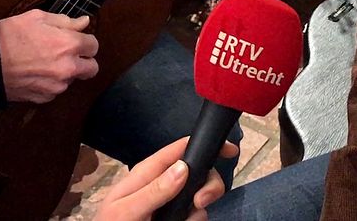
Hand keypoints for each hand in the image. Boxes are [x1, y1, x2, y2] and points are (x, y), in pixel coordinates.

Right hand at [0, 10, 98, 102]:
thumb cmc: (10, 35)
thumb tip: (84, 22)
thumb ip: (65, 21)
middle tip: (68, 54)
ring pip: (72, 80)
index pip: (94, 45)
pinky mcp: (44, 97)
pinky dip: (51, 83)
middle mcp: (68, 68)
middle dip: (84, 60)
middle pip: (92, 68)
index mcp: (68, 45)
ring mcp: (56, 86)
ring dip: (66, 72)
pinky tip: (36, 73)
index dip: (85, 41)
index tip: (75, 39)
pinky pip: (55, 90)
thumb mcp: (37, 18)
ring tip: (44, 62)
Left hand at [96, 137, 240, 220]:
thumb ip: (153, 190)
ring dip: (200, 210)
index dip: (204, 144)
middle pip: (199, 173)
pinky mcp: (176, 218)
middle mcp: (164, 185)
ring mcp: (171, 204)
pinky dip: (195, 220)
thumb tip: (183, 167)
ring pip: (201, 197)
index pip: (179, 149)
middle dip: (208, 184)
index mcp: (148, 173)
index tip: (230, 150)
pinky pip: (196, 216)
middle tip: (200, 201)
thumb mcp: (126, 209)